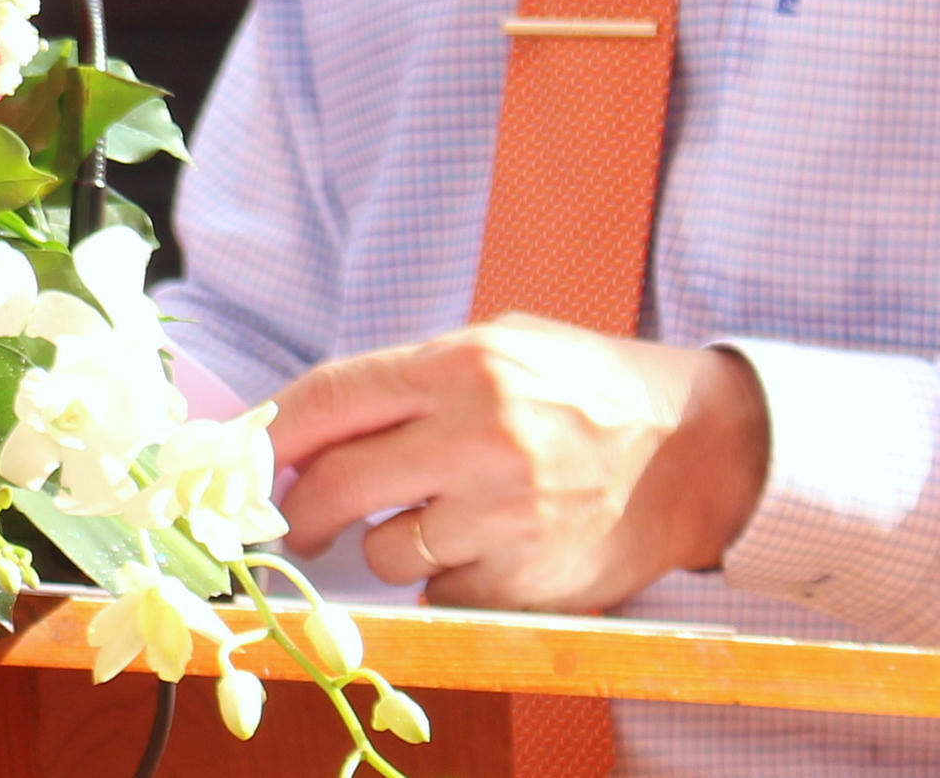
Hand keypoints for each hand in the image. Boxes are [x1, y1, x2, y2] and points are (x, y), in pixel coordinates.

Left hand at [266, 315, 770, 613]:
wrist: (696, 453)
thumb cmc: (584, 390)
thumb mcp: (500, 346)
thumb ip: (410, 381)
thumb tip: (305, 426)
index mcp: (463, 366)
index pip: (330, 398)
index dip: (271, 432)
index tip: (243, 456)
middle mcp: (478, 438)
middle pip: (336, 484)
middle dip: (304, 508)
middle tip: (303, 518)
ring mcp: (503, 516)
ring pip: (384, 549)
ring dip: (391, 542)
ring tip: (441, 518)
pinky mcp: (524, 582)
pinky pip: (439, 592)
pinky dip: (448, 578)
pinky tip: (489, 548)